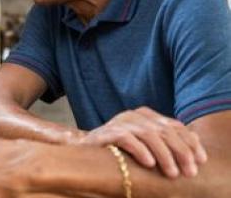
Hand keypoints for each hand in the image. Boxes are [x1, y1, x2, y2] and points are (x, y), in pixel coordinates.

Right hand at [76, 106, 206, 177]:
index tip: (201, 160)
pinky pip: (126, 138)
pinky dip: (140, 150)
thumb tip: (195, 140)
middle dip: (180, 152)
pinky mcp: (106, 132)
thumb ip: (166, 140)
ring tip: (172, 173)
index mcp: (145, 115)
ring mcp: (119, 122)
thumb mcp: (147, 144)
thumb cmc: (120, 151)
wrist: (86, 152)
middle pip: (164, 130)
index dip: (190, 142)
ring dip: (164, 155)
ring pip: (148, 134)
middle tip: (189, 172)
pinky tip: (149, 163)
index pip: (174, 125)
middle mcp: (133, 115)